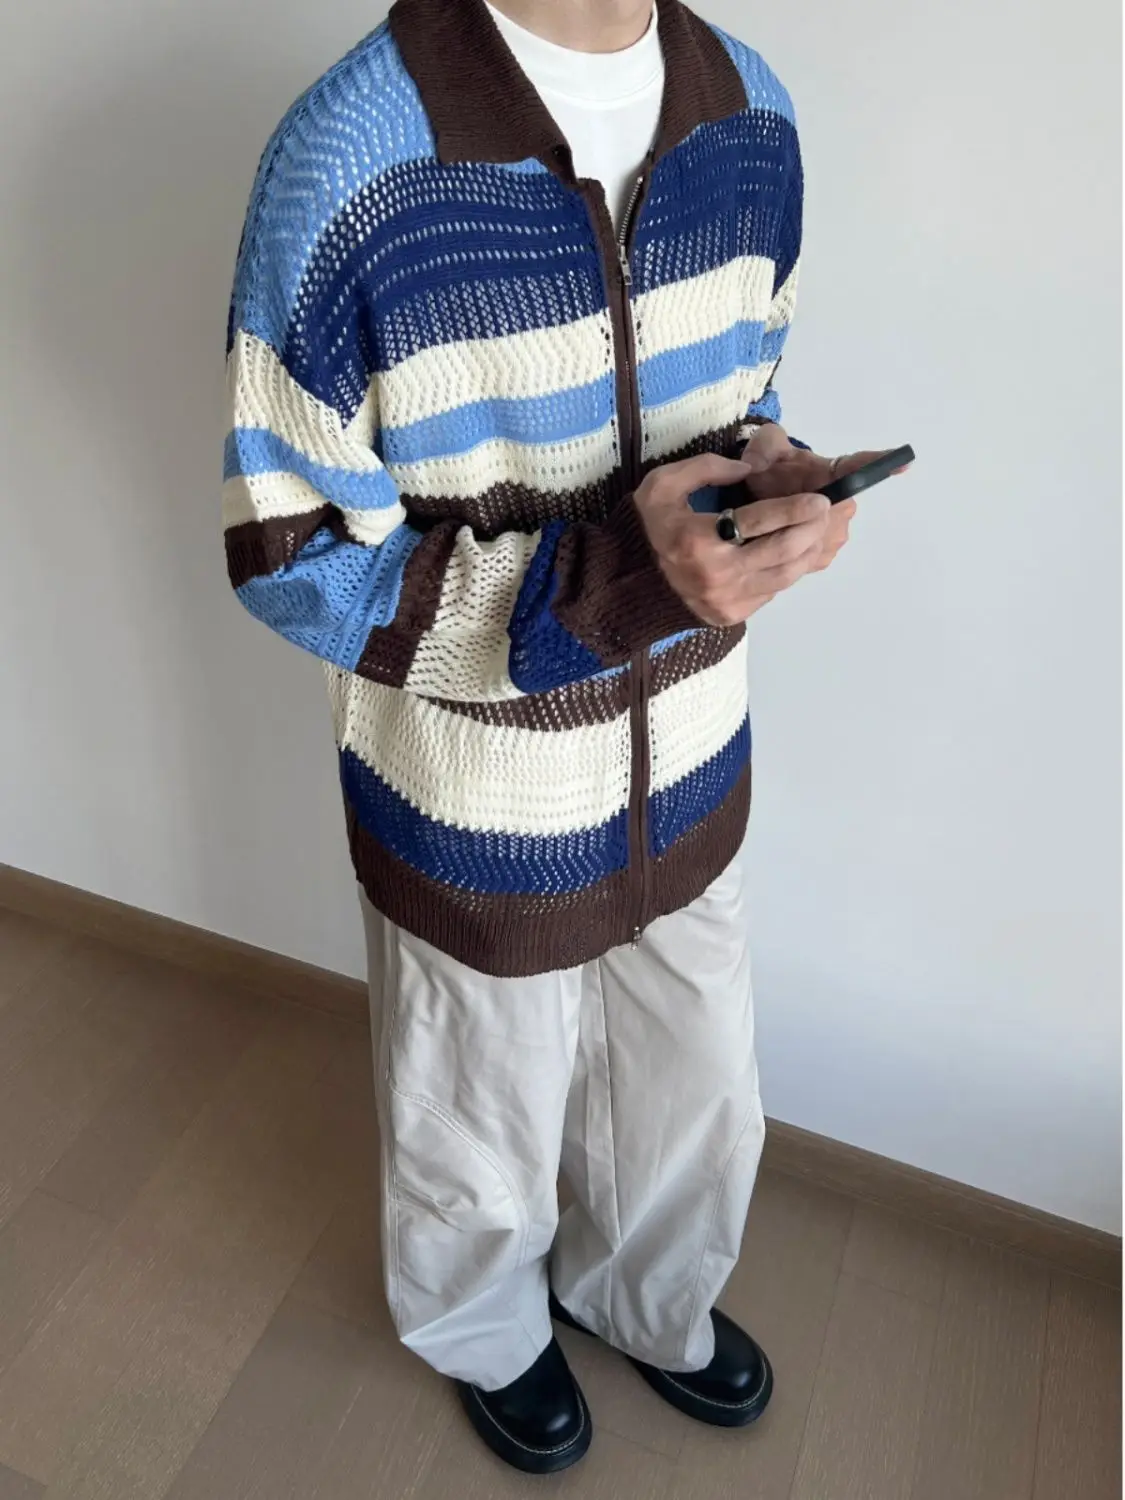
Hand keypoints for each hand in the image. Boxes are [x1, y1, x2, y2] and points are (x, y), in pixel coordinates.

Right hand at [633, 452, 833, 626]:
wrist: (629, 584)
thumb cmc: (648, 529)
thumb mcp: (662, 486)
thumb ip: (704, 468)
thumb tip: (747, 469)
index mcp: (699, 540)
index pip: (760, 522)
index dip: (795, 509)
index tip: (820, 499)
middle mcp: (718, 575)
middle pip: (782, 551)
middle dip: (811, 529)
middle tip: (826, 511)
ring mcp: (727, 600)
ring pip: (785, 576)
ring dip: (807, 552)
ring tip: (816, 530)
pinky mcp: (733, 615)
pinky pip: (772, 591)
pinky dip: (787, 570)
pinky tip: (792, 552)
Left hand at [741, 425, 910, 572]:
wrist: (762, 498)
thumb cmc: (769, 470)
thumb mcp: (761, 450)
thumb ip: (761, 449)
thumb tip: (755, 465)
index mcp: (832, 473)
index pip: (859, 467)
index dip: (881, 464)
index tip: (905, 461)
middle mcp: (844, 504)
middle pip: (826, 517)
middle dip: (798, 517)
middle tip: (770, 509)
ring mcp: (837, 532)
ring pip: (815, 539)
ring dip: (793, 534)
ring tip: (772, 523)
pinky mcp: (824, 556)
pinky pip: (808, 556)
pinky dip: (791, 551)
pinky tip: (778, 539)